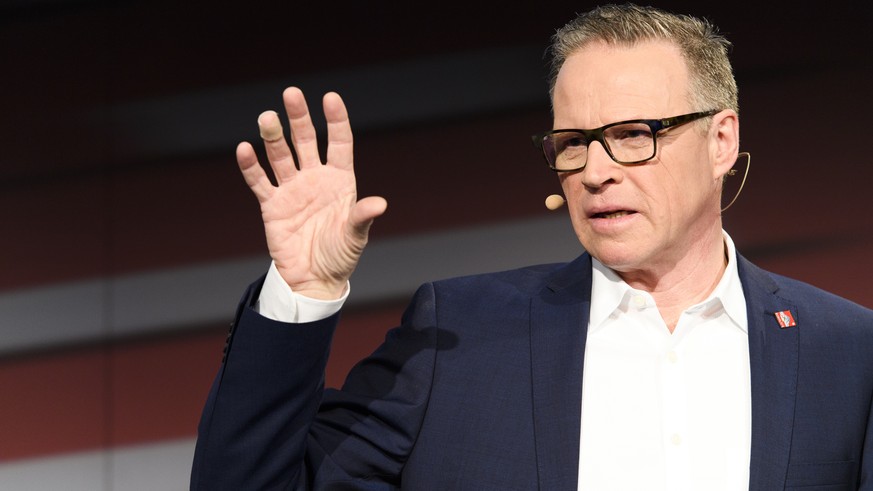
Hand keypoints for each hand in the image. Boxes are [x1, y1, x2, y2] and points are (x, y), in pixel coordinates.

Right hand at [237, 87, 386, 299]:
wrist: (315, 279)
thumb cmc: (341, 256)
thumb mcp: (355, 236)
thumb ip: (362, 217)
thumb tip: (380, 204)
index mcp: (340, 180)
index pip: (338, 142)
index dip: (336, 120)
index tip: (330, 98)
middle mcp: (315, 178)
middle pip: (306, 140)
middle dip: (299, 117)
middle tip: (291, 94)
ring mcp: (292, 189)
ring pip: (280, 155)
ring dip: (272, 136)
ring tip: (267, 117)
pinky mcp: (272, 205)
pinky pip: (260, 181)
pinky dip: (251, 166)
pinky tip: (244, 148)